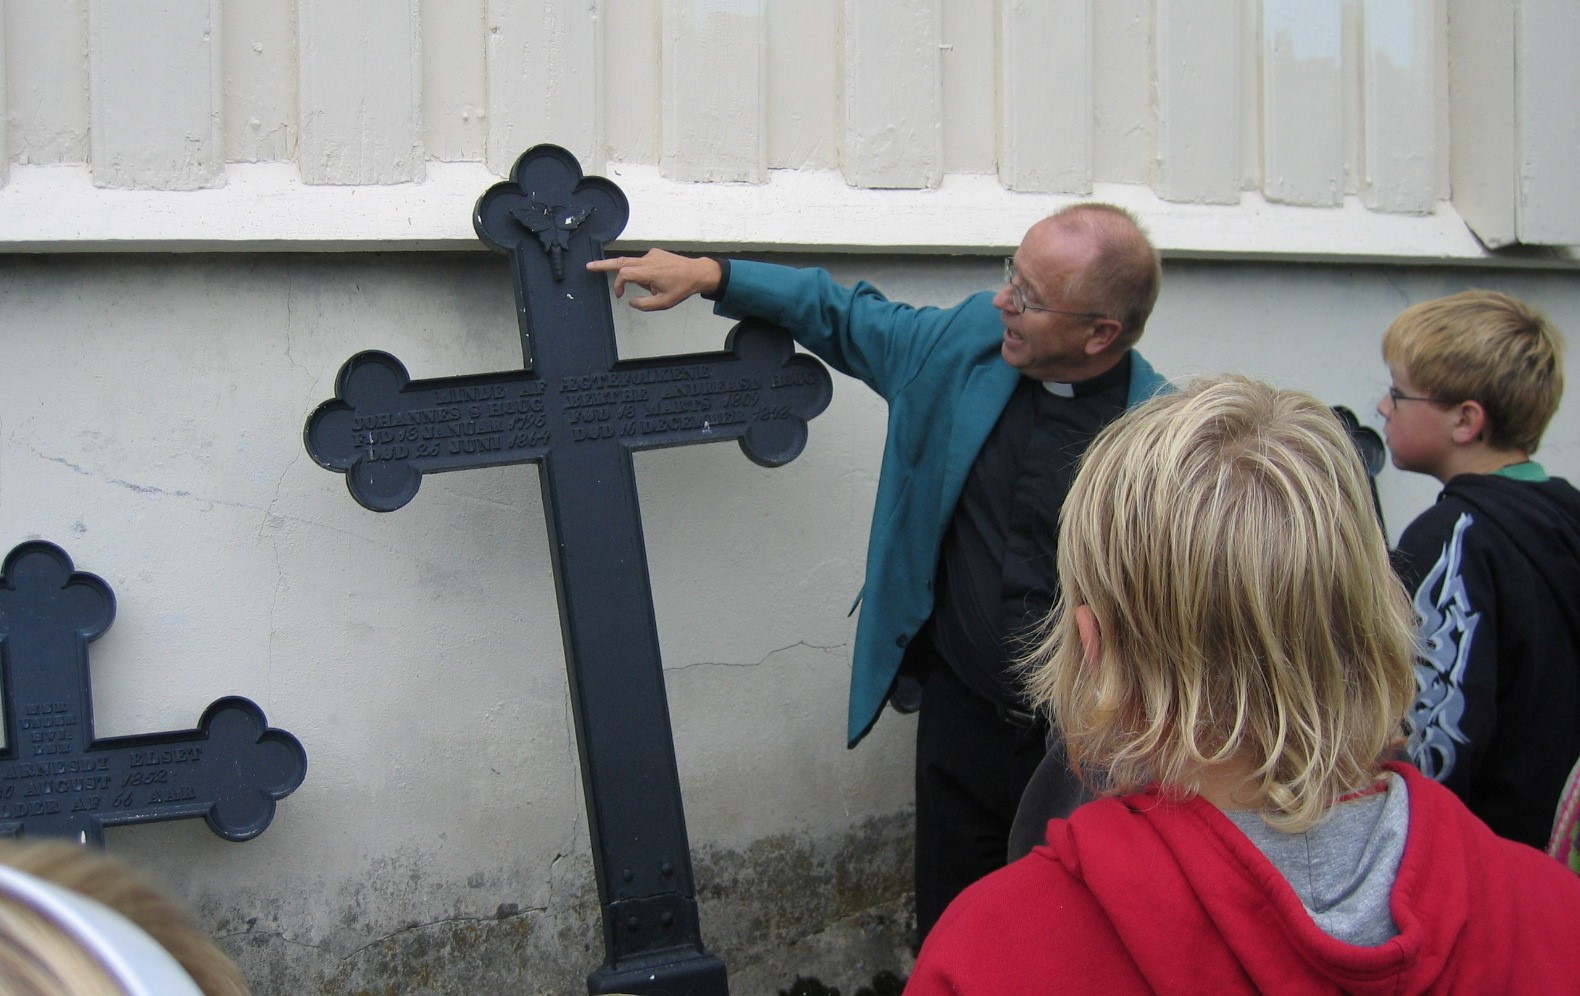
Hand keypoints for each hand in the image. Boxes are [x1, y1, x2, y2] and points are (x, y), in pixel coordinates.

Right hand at [586, 250, 721, 311]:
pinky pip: (642, 263)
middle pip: (620, 261)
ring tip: (656, 287)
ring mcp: (651, 254)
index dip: (617, 285)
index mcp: (649, 272)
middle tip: (589, 266)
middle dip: (604, 264)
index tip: (619, 295)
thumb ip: (644, 305)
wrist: (698, 272)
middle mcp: (648, 260)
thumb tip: (630, 301)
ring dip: (636, 277)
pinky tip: (659, 280)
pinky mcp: (655, 253)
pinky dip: (644, 273)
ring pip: (633, 264)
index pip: (624, 274)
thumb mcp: (663, 303)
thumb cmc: (682, 288)